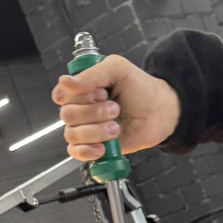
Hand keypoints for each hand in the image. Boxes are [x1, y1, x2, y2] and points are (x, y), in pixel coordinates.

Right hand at [52, 54, 179, 161]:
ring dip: (96, 131)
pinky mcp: (94, 146)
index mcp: (83, 89)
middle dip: (94, 113)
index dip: (79, 96)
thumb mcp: (118, 69)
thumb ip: (91, 73)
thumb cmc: (141, 89)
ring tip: (116, 127)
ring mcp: (86, 128)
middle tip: (115, 108)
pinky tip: (103, 147)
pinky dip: (88, 151)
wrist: (160, 111)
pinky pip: (76, 153)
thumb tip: (65, 82)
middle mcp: (81, 108)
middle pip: (67, 115)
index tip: (101, 93)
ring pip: (73, 134)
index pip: (62, 95)